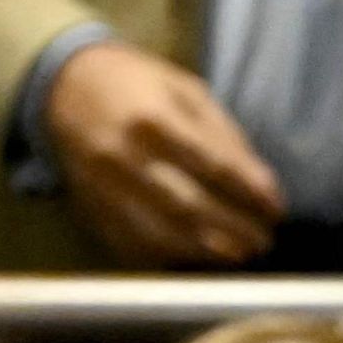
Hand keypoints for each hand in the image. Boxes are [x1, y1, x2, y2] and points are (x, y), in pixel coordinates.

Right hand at [39, 40, 284, 266]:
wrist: (66, 90)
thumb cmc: (138, 85)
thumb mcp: (186, 90)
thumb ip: (221, 133)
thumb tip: (258, 181)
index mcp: (153, 119)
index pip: (212, 165)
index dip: (249, 191)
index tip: (276, 208)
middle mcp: (123, 158)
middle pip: (187, 206)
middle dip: (232, 229)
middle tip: (264, 240)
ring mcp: (102, 189)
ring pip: (158, 233)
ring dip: (203, 251)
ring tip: (237, 254)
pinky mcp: (89, 208)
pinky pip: (129, 244)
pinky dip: (166, 257)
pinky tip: (193, 257)